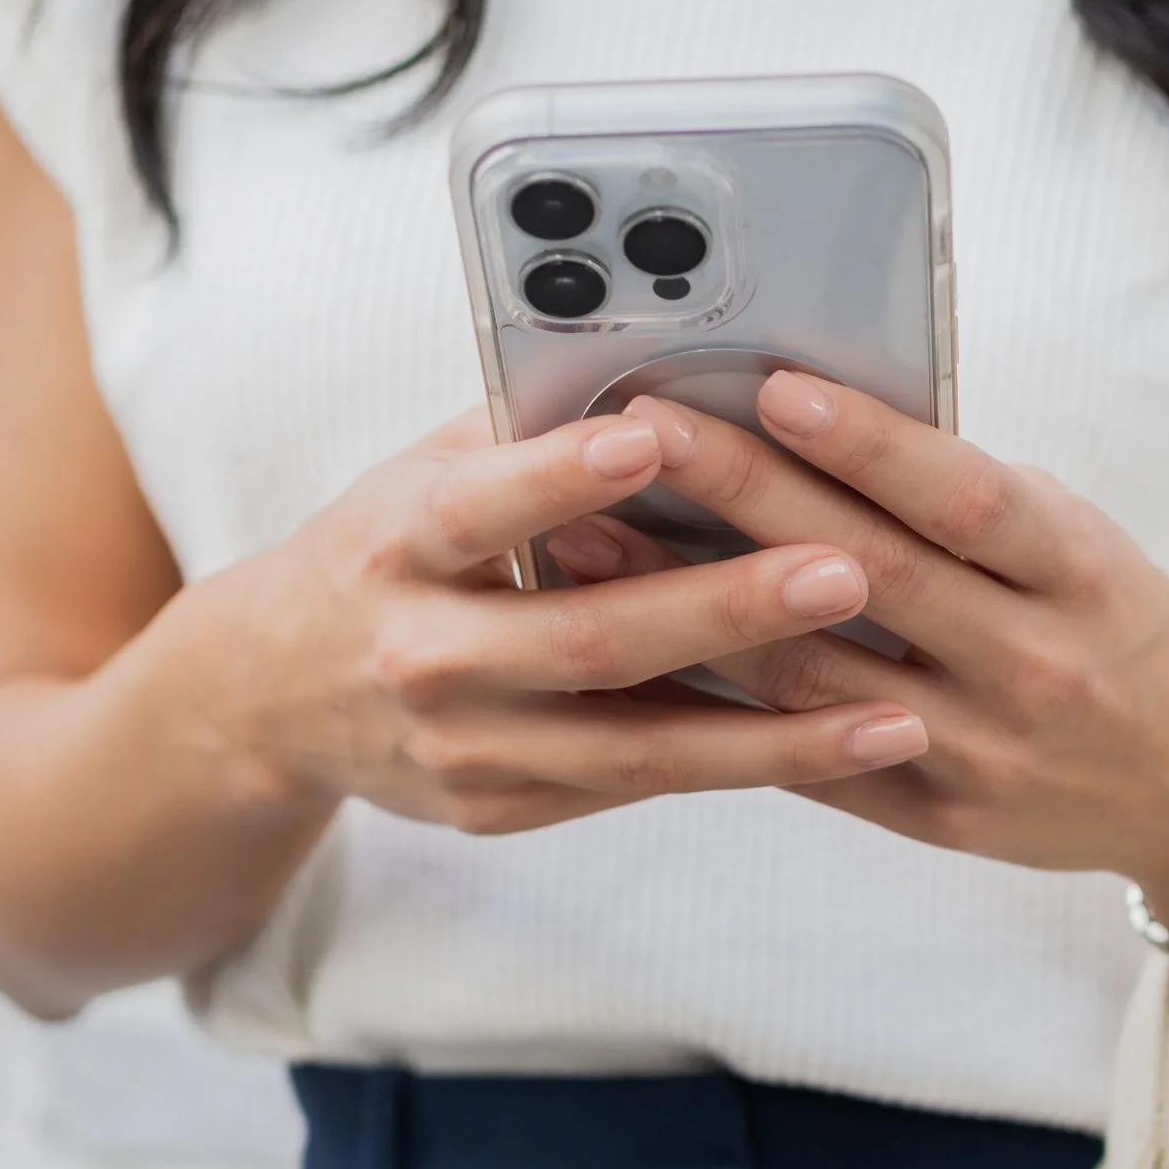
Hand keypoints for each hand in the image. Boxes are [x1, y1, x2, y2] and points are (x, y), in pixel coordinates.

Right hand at [214, 404, 932, 836]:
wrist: (271, 695)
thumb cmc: (387, 548)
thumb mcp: (421, 472)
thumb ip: (529, 431)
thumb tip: (676, 357)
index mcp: (396, 543)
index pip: (479, 506)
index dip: (564, 475)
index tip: (654, 435)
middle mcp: (422, 655)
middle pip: (588, 640)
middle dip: (724, 609)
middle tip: (845, 572)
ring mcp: (464, 750)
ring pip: (636, 751)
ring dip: (777, 737)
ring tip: (897, 718)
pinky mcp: (501, 811)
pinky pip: (639, 789)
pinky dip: (743, 766)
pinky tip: (842, 749)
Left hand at [617, 374, 1168, 927]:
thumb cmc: (1125, 632)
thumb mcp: (1084, 548)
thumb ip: (971, 506)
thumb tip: (819, 421)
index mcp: (1082, 574)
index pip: (965, 500)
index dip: (868, 444)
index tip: (772, 382)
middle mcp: (1034, 665)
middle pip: (871, 575)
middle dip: (745, 494)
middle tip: (639, 428)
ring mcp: (982, 752)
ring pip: (816, 676)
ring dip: (694, 603)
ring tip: (590, 538)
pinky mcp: (939, 818)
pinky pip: (812, 757)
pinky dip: (723, 705)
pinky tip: (638, 653)